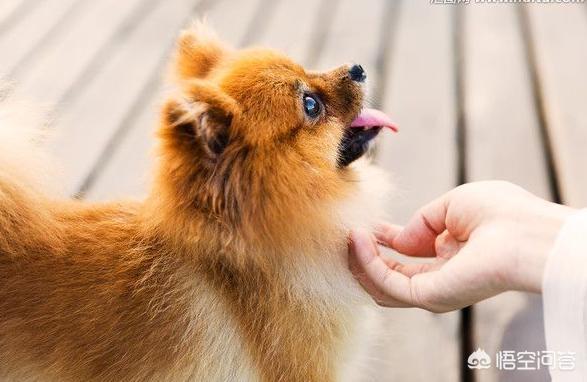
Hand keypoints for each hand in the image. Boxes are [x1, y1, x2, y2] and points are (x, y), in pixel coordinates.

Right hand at [348, 181, 574, 312]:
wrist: (525, 232)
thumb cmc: (500, 212)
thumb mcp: (452, 206)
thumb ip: (421, 222)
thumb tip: (397, 239)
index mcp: (451, 255)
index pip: (406, 252)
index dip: (382, 239)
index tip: (362, 224)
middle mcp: (440, 276)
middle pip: (390, 271)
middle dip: (365, 253)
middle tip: (347, 232)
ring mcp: (433, 290)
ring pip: (382, 283)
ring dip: (359, 260)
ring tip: (347, 236)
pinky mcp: (428, 297)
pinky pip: (386, 282)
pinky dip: (367, 262)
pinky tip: (357, 240)